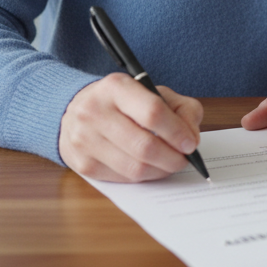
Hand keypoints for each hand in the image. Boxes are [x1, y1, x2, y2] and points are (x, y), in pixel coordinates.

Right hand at [59, 73, 203, 181]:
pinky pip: (123, 179)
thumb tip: (192, 138)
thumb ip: (181, 109)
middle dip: (173, 158)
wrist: (75, 111)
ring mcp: (85, 140)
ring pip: (135, 168)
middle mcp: (95, 111)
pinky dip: (144, 177)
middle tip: (184, 160)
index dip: (177, 132)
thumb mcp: (153, 92)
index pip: (152, 113)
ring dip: (161, 171)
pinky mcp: (83, 164)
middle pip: (144, 146)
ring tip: (169, 164)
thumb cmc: (122, 102)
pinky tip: (149, 167)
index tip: (190, 143)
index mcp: (115, 87)